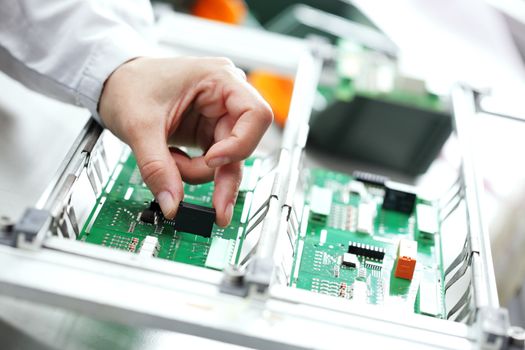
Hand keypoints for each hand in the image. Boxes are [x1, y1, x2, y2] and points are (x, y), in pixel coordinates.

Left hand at [99, 57, 272, 225]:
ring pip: (229, 160)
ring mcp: (218, 117)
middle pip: (243, 144)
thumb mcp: (139, 125)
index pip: (255, 115)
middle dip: (221, 174)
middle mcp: (226, 97)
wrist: (112, 83)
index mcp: (219, 79)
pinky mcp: (209, 134)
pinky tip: (173, 162)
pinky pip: (213, 163)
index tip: (212, 161)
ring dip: (199, 173)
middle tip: (217, 210)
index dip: (240, 144)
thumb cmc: (128, 84)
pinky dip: (193, 171)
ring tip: (169, 166)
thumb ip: (157, 167)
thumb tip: (172, 204)